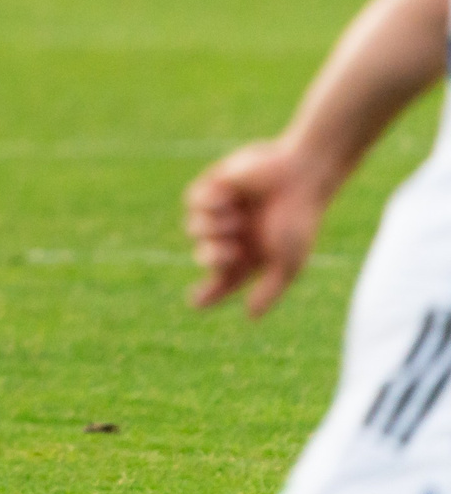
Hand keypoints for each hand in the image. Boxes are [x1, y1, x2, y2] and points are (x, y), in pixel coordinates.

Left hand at [186, 139, 337, 316]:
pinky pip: (194, 200)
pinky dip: (207, 204)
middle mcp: (234, 235)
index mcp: (251, 255)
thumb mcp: (288, 263)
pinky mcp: (216, 185)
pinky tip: (228, 198)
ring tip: (236, 220)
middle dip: (212, 257)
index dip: (209, 294)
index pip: (224, 280)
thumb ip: (270, 291)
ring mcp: (224, 210)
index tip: (196, 304)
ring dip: (210, 228)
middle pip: (205, 256)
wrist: (299, 176)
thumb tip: (251, 317)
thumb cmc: (298, 220)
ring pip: (194, 228)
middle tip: (231, 251)